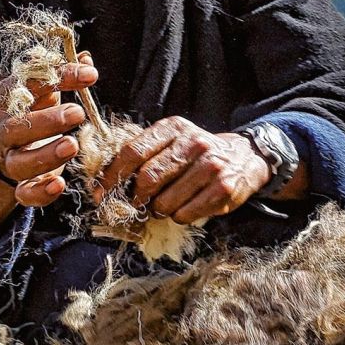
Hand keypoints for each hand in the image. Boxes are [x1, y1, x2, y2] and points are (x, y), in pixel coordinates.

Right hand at [0, 55, 99, 210]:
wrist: (5, 147)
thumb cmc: (32, 109)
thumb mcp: (43, 89)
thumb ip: (61, 74)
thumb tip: (85, 58)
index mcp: (5, 98)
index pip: (27, 83)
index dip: (58, 76)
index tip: (90, 74)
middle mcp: (3, 129)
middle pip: (17, 126)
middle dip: (47, 120)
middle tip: (77, 114)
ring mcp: (9, 158)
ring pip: (20, 162)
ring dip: (46, 155)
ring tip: (73, 145)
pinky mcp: (20, 184)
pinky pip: (24, 193)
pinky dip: (40, 192)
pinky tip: (59, 184)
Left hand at [91, 115, 270, 222]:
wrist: (244, 157)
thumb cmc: (197, 155)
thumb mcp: (172, 141)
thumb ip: (144, 154)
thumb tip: (107, 183)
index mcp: (173, 128)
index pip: (133, 152)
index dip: (112, 176)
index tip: (101, 193)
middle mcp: (193, 143)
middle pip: (148, 178)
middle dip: (136, 198)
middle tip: (137, 204)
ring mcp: (210, 165)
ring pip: (165, 201)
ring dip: (158, 210)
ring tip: (165, 206)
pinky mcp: (223, 187)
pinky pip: (186, 213)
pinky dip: (178, 217)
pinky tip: (184, 208)